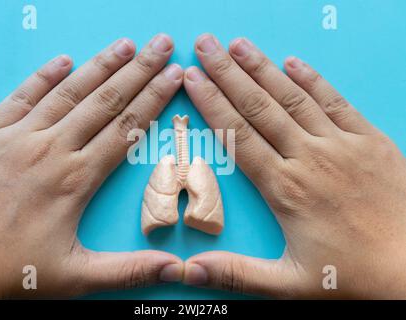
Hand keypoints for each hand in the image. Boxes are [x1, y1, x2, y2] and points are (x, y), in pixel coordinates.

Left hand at [0, 34, 183, 298]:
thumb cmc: (13, 272)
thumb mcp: (77, 277)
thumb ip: (130, 269)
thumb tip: (178, 269)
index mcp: (76, 179)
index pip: (127, 129)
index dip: (154, 99)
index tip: (174, 75)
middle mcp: (51, 149)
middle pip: (105, 102)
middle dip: (138, 70)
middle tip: (161, 44)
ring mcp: (18, 138)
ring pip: (69, 93)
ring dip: (100, 65)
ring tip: (126, 45)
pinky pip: (21, 97)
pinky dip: (43, 76)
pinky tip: (63, 60)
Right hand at [182, 34, 405, 298]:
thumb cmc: (352, 278)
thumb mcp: (288, 285)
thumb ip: (237, 272)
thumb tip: (188, 270)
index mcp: (285, 188)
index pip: (238, 135)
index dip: (212, 104)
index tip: (193, 78)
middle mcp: (310, 158)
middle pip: (259, 107)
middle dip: (228, 73)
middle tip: (206, 44)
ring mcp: (342, 146)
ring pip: (293, 98)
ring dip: (263, 68)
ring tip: (239, 45)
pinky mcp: (370, 142)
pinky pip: (336, 102)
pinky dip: (313, 80)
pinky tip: (293, 63)